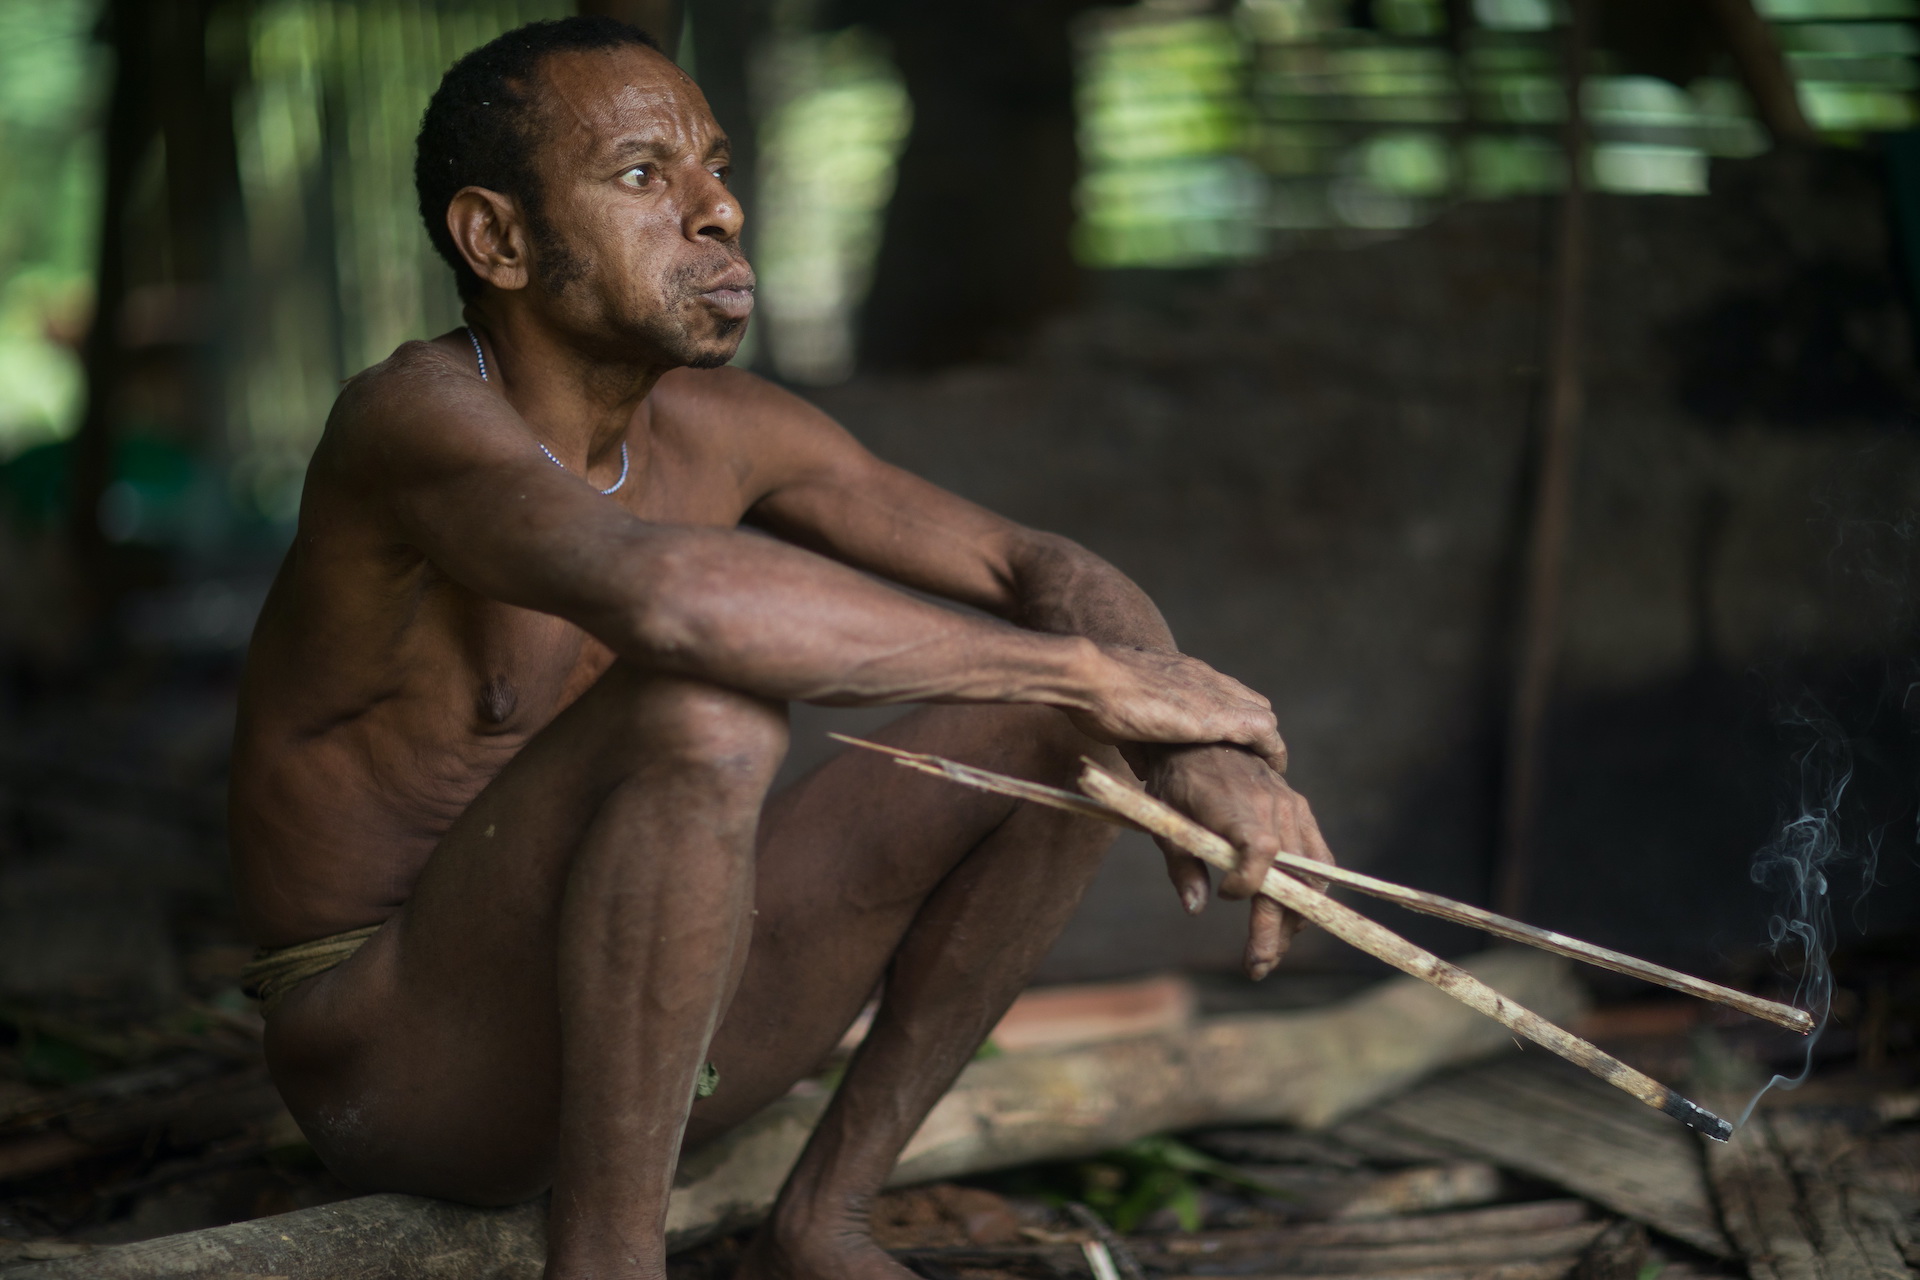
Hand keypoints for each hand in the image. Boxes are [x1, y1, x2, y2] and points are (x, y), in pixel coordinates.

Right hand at [1070, 647, 1287, 770]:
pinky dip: (1272, 751)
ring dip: (1264, 743)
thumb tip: (1147, 769)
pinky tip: (1274, 770)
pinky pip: (1265, 732)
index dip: (1229, 717)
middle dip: (1252, 731)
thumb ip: (1139, 744)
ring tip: (1265, 770)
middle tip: (1248, 761)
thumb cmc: (1093, 696)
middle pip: (1249, 701)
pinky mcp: (1220, 716)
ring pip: (1261, 714)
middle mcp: (1204, 678)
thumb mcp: (1119, 722)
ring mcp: (1215, 694)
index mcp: (1180, 674)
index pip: (1221, 691)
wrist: (1092, 677)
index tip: (1228, 745)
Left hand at [1136, 744, 1335, 979]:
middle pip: (1289, 879)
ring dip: (1294, 918)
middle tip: (1256, 967)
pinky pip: (1319, 859)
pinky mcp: (1300, 809)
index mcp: (1236, 807)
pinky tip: (1293, 917)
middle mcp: (1272, 808)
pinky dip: (1312, 890)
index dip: (1251, 883)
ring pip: (1310, 876)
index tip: (1227, 897)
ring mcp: (1291, 808)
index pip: (1261, 851)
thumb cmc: (1176, 781)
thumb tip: (1195, 909)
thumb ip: (1182, 865)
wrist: (1202, 738)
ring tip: (1271, 948)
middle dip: (1273, 930)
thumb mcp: (1165, 820)